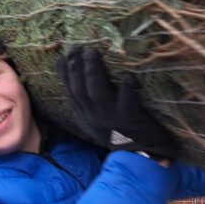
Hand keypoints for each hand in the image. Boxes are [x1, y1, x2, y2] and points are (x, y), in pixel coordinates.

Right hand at [57, 48, 178, 159]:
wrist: (141, 156)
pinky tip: (128, 74)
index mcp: (86, 115)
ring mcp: (112, 116)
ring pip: (97, 92)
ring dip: (93, 71)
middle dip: (75, 68)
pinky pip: (127, 98)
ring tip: (92, 52)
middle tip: (77, 48)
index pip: (70, 92)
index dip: (64, 74)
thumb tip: (85, 75)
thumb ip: (92, 102)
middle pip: (79, 90)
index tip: (63, 55)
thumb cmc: (121, 134)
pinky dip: (126, 84)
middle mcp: (95, 116)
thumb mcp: (99, 120)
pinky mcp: (130, 117)